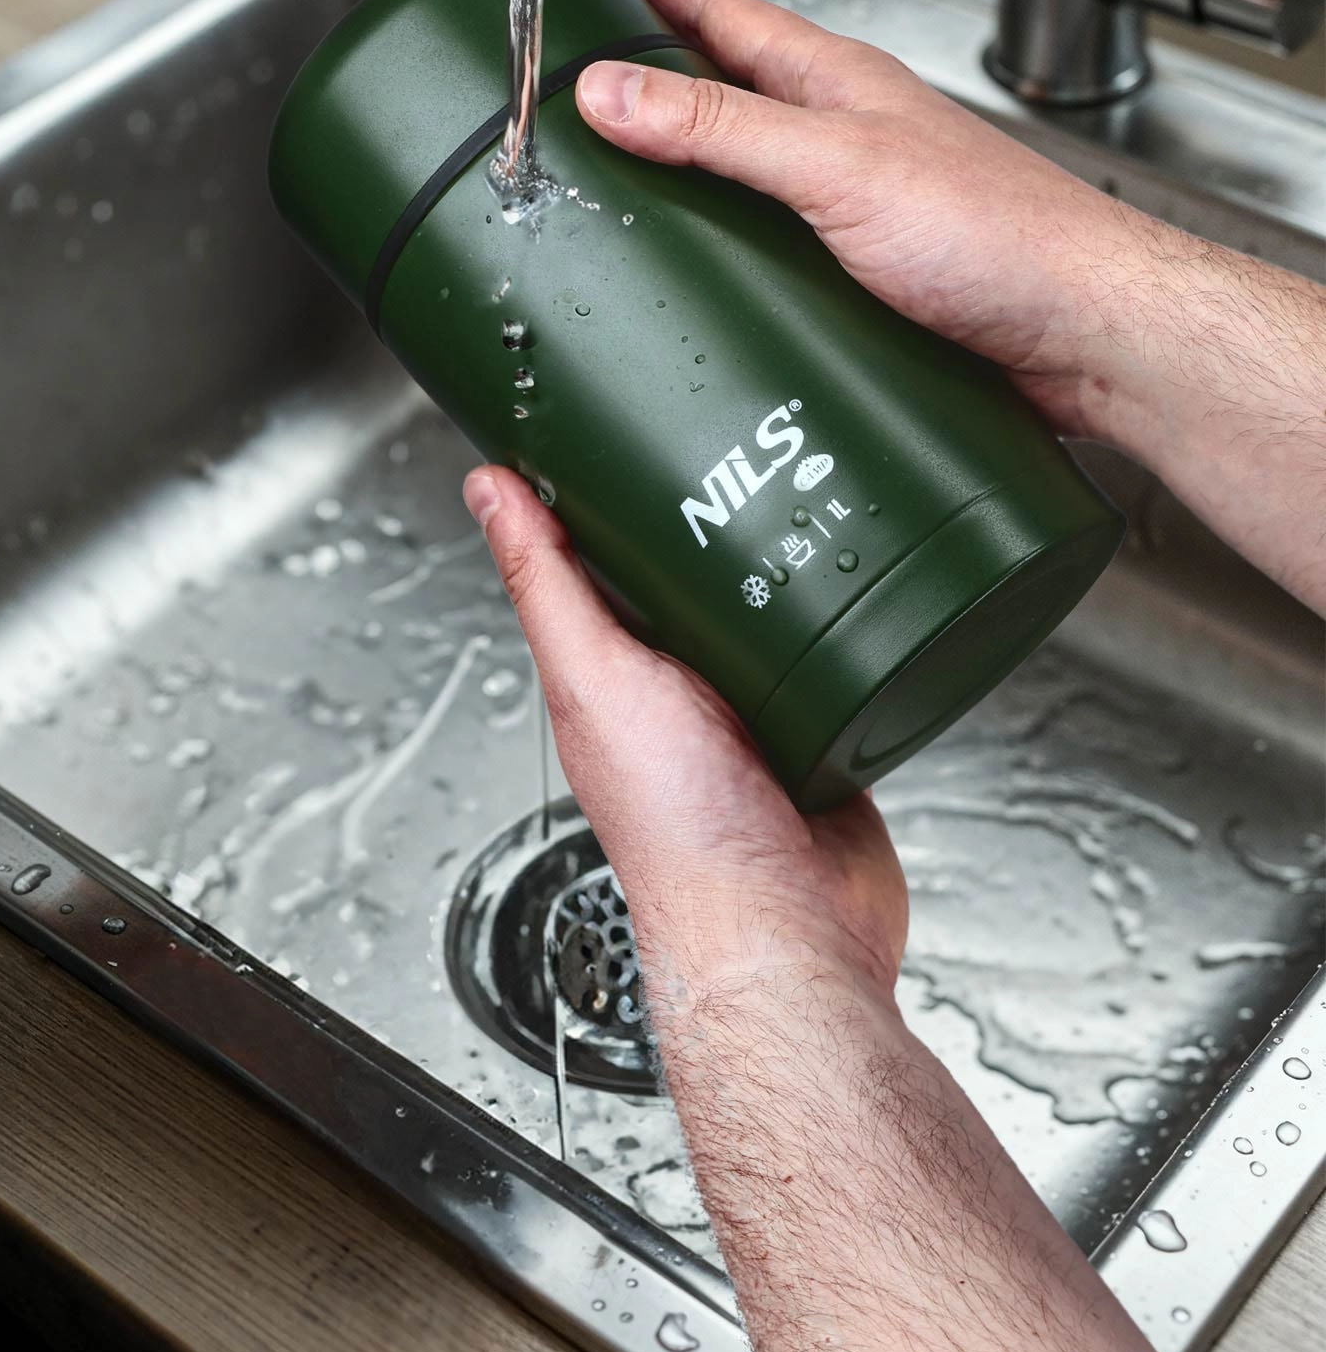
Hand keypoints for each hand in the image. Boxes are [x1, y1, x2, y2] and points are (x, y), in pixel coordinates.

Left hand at [464, 462, 1156, 1351]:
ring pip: (765, 607)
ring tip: (807, 485)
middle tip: (743, 433)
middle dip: (712, 514)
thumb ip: (547, 584)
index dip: (603, 491)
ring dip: (783, 561)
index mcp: (610, 672)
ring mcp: (754, 706)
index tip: (627, 417)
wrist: (789, 934)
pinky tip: (862, 578)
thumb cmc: (678, 835)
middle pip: (691, 575)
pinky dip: (846, 617)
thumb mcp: (595, 677)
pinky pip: (836, 654)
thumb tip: (489, 491)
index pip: (596, 559)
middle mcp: (678, 687)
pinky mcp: (824, 726)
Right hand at [576, 0, 1147, 442]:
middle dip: (649, 91)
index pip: (722, 16)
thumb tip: (612, 90)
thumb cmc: (1002, 235)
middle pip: (723, 98)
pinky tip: (693, 285)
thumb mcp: (837, 165)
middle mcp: (842, 138)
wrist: (1086, 337)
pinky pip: (767, 254)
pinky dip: (720, 260)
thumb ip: (722, 128)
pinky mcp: (858, 278)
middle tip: (576, 96)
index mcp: (835, 84)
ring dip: (683, 185)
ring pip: (743, 181)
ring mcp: (850, 207)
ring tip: (613, 196)